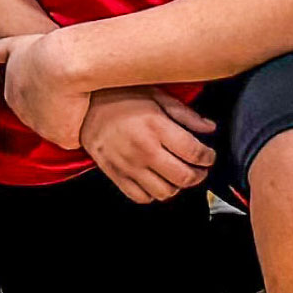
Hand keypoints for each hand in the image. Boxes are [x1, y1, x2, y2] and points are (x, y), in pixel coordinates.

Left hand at [0, 31, 75, 150]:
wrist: (63, 62)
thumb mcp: (14, 45)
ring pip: (56, 128)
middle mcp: (24, 114)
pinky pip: (72, 138)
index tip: (54, 85)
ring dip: (67, 118)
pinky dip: (78, 130)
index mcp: (14, 94)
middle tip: (69, 92)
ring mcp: (43, 127)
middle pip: (41, 116)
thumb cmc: (44, 52)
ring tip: (79, 101)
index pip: (29, 101)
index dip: (44, 94)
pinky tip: (83, 116)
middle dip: (54, 108)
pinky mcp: (62, 135)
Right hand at [79, 88, 217, 204]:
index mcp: (156, 127)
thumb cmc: (120, 96)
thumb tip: (209, 128)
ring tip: (179, 175)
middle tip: (200, 168)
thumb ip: (185, 114)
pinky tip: (156, 181)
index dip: (208, 157)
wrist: (82, 106)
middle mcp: (143, 149)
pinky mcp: (115, 174)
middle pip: (184, 177)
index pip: (194, 152)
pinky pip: (140, 197)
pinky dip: (153, 194)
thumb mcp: (157, 95)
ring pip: (165, 192)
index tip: (208, 155)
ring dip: (178, 187)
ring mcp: (128, 165)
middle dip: (199, 175)